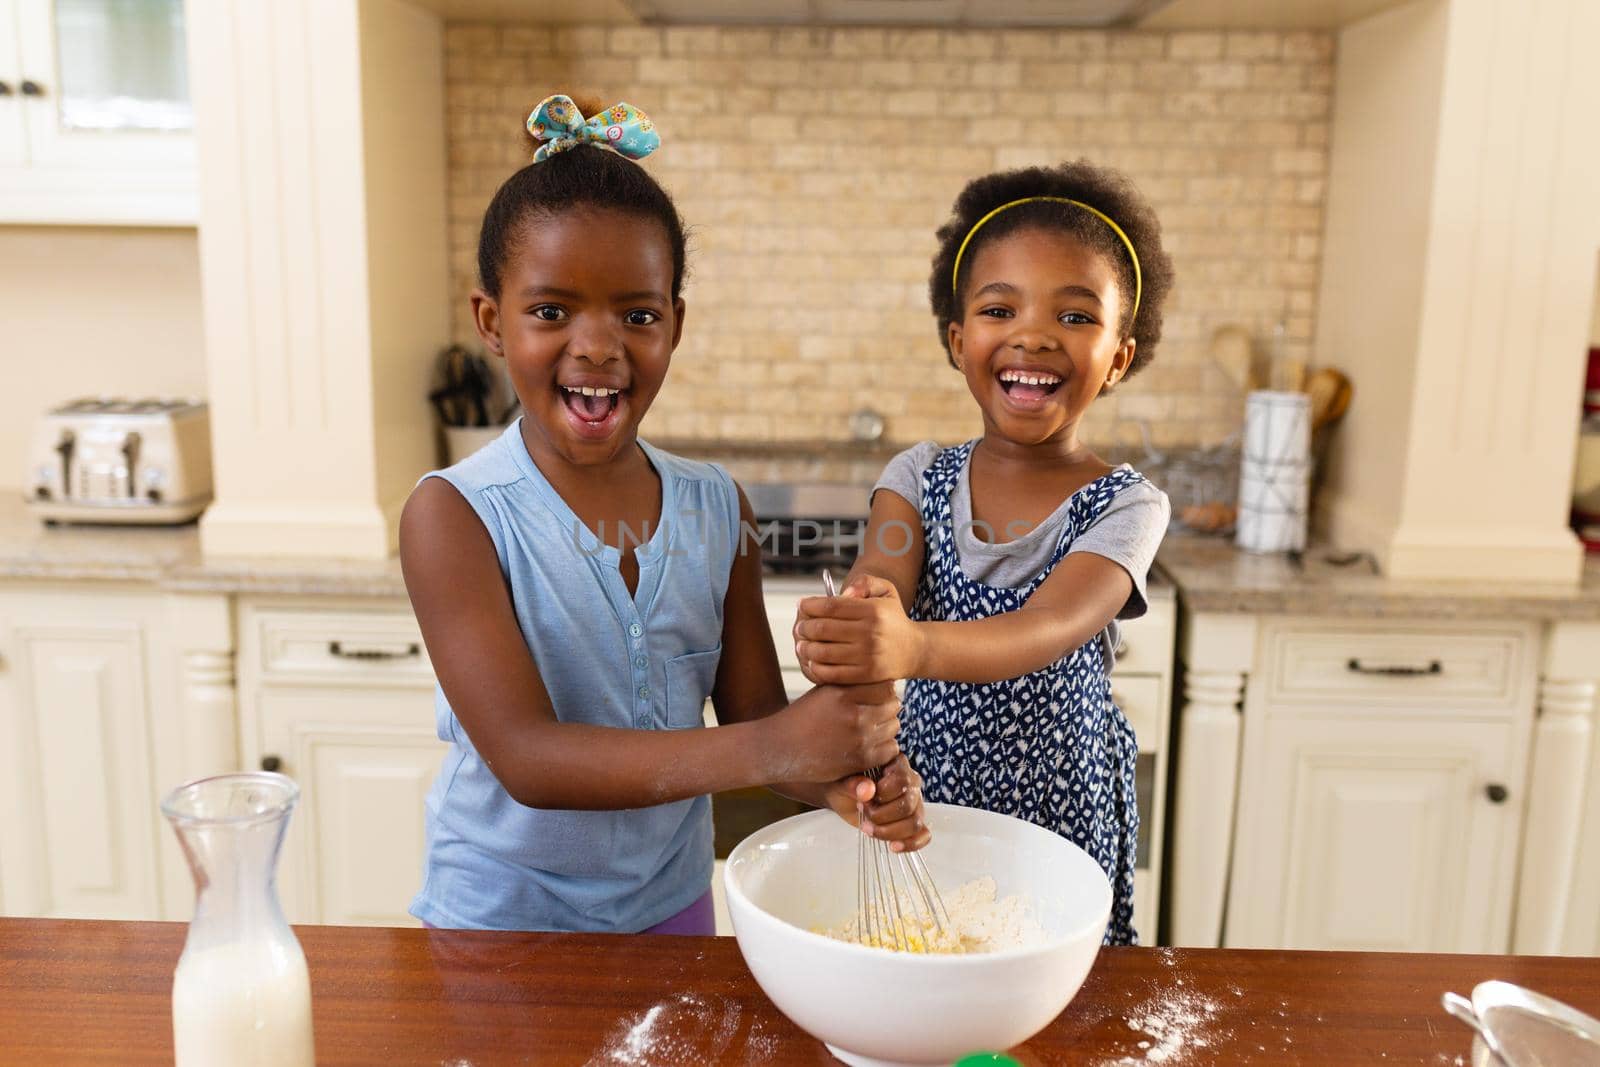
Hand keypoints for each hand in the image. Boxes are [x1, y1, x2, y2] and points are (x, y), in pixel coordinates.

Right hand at [767, 681, 900, 783]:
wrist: (780, 747)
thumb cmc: (803, 716)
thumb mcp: (823, 692)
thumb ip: (851, 684)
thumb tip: (883, 680)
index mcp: (842, 692)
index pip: (885, 685)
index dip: (883, 690)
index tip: (875, 696)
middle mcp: (853, 713)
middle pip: (893, 705)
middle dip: (887, 708)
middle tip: (875, 713)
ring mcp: (858, 738)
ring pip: (894, 726)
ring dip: (886, 727)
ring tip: (871, 728)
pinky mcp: (860, 759)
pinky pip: (891, 749)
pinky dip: (884, 747)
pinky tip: (870, 745)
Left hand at [794, 574, 923, 685]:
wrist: (913, 650)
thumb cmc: (892, 618)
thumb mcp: (886, 591)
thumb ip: (865, 583)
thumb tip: (843, 593)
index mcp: (872, 610)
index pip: (831, 606)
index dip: (810, 605)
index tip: (801, 605)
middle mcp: (870, 633)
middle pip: (823, 629)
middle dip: (804, 627)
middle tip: (799, 628)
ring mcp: (868, 656)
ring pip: (823, 653)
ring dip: (806, 648)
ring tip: (801, 644)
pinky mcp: (866, 675)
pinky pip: (832, 673)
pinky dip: (816, 668)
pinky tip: (812, 662)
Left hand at [815, 753, 930, 852]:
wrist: (841, 796)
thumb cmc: (843, 784)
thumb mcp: (842, 782)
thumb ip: (853, 784)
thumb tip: (868, 789)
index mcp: (897, 764)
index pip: (903, 781)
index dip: (883, 795)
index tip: (864, 799)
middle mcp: (911, 782)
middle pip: (908, 805)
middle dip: (882, 815)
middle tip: (863, 813)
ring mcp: (915, 802)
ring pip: (915, 822)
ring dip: (890, 831)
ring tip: (869, 828)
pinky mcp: (913, 821)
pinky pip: (923, 835)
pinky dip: (910, 843)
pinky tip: (893, 846)